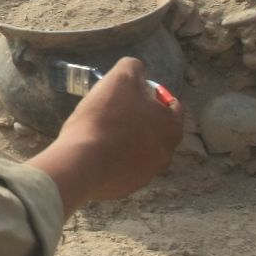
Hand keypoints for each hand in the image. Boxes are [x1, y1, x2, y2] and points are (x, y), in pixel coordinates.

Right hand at [24, 57, 183, 213]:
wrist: (83, 162)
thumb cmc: (106, 116)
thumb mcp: (121, 77)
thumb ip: (134, 67)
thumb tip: (138, 71)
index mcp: (171, 127)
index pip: (173, 106)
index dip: (153, 94)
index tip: (133, 91)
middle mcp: (166, 154)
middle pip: (156, 129)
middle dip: (140, 118)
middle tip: (115, 109)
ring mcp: (146, 175)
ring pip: (141, 150)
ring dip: (128, 140)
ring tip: (103, 130)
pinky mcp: (127, 188)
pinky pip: (124, 167)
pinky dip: (115, 158)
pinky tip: (97, 150)